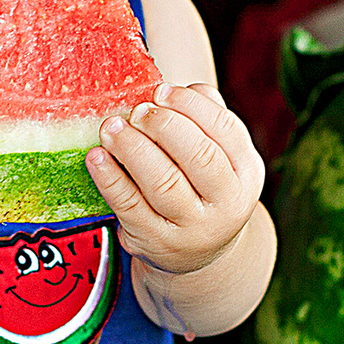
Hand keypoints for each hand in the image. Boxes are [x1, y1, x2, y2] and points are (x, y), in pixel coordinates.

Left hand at [87, 83, 264, 275]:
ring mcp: (192, 229)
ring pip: (163, 183)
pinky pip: (129, 206)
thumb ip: (204, 119)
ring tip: (111, 127)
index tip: (161, 91)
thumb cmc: (202, 187)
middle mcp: (227, 205)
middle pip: (199, 157)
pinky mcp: (155, 242)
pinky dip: (110, 178)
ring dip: (132, 148)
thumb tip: (173, 89)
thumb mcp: (219, 158)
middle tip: (137, 110)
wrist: (196, 253)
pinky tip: (97, 157)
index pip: (225, 130)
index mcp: (247, 173)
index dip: (191, 105)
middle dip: (164, 126)